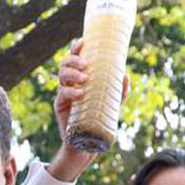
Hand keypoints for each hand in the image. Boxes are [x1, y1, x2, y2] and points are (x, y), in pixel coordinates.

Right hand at [48, 39, 126, 181]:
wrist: (87, 142)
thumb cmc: (99, 118)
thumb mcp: (113, 103)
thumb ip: (120, 89)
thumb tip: (125, 75)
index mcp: (79, 78)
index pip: (74, 59)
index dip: (76, 49)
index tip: (83, 42)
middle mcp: (69, 84)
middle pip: (65, 65)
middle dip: (73, 60)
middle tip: (85, 64)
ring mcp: (63, 94)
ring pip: (61, 77)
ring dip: (72, 74)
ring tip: (84, 79)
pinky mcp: (60, 107)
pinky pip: (62, 95)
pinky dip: (70, 92)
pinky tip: (79, 94)